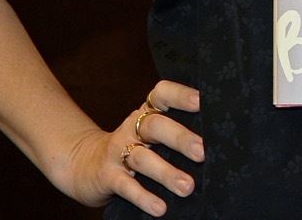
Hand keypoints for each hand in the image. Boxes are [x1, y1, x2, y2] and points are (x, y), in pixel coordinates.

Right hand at [59, 80, 202, 216]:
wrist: (84, 164)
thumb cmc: (131, 147)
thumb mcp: (148, 133)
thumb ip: (173, 129)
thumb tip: (218, 138)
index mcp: (145, 113)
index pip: (161, 94)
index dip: (180, 95)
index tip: (201, 101)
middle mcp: (132, 128)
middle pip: (155, 126)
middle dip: (179, 138)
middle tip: (202, 152)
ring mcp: (117, 152)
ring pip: (142, 159)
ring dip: (166, 173)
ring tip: (187, 187)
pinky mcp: (108, 176)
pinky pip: (126, 186)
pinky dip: (143, 197)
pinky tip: (160, 207)